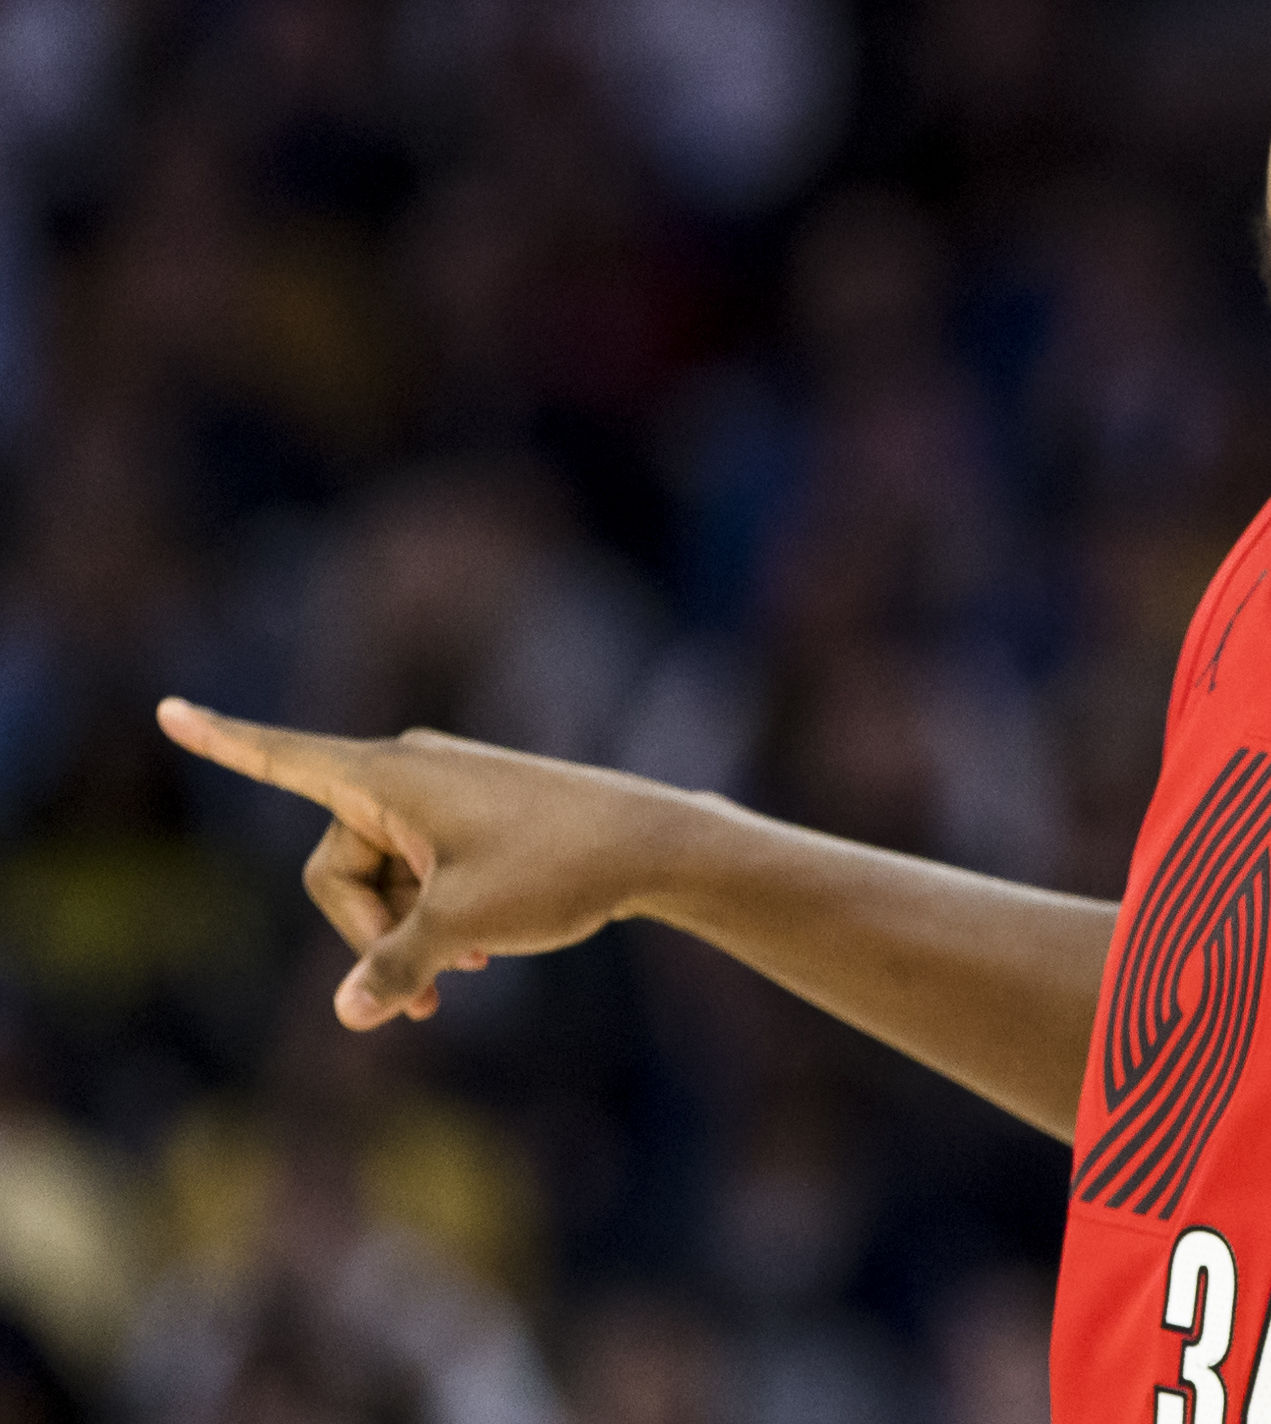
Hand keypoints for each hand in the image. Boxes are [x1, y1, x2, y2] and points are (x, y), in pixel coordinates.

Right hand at [156, 698, 696, 1028]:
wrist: (653, 845)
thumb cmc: (557, 869)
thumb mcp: (463, 929)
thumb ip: (392, 969)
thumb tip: (348, 1012)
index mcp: (388, 776)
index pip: (283, 758)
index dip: (221, 741)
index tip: (167, 708)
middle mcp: (407, 772)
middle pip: (336, 869)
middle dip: (371, 930)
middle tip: (436, 981)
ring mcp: (442, 793)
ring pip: (383, 882)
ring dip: (411, 932)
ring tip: (472, 969)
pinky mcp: (473, 816)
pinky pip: (422, 874)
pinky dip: (438, 915)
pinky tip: (481, 960)